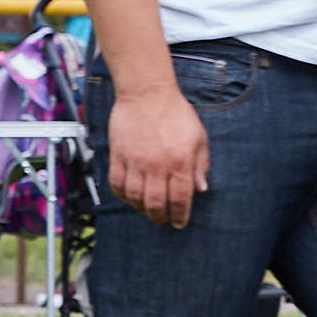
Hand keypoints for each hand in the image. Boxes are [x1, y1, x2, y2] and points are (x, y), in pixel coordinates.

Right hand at [108, 83, 210, 227]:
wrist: (147, 93)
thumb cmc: (175, 113)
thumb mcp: (198, 138)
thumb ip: (200, 165)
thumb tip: (200, 189)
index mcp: (180, 161)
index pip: (180, 199)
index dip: (179, 216)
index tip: (179, 223)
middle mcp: (156, 165)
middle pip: (155, 203)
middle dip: (159, 217)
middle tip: (162, 219)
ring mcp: (135, 161)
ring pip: (134, 197)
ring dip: (140, 208)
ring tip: (146, 209)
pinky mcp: (118, 155)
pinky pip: (116, 183)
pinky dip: (122, 195)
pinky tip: (129, 195)